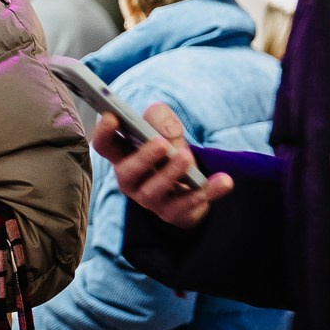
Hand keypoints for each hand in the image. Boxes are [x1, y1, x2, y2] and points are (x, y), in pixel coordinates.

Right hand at [93, 105, 234, 229]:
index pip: (106, 146)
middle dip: (143, 157)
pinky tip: (224, 180)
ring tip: (187, 157)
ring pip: (154, 190)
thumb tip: (168, 130)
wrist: (188, 188)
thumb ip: (161, 119)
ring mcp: (150, 199)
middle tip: (161, 143)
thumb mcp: (164, 130)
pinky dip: (208, 192)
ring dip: (170, 173)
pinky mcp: (173, 213)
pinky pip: (189, 203)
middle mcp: (131, 181)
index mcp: (123, 157)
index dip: (104, 133)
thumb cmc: (169, 153)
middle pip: (127, 172)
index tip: (112, 116)